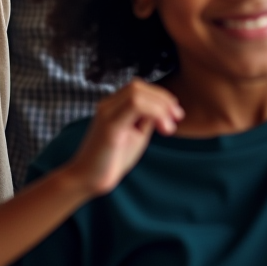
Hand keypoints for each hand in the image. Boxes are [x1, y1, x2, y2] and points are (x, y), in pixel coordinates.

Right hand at [68, 80, 182, 196]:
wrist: (88, 179)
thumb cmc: (112, 159)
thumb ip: (145, 119)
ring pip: (136, 92)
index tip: (176, 113)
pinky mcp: (110, 126)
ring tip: (170, 126)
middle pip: (137, 86)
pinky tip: (164, 128)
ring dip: (160, 105)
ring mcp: (106, 113)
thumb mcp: (135, 135)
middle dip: (162, 98)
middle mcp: (107, 104)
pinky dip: (155, 112)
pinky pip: (134, 106)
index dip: (160, 95)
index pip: (137, 88)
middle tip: (178, 117)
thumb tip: (162, 109)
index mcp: (112, 106)